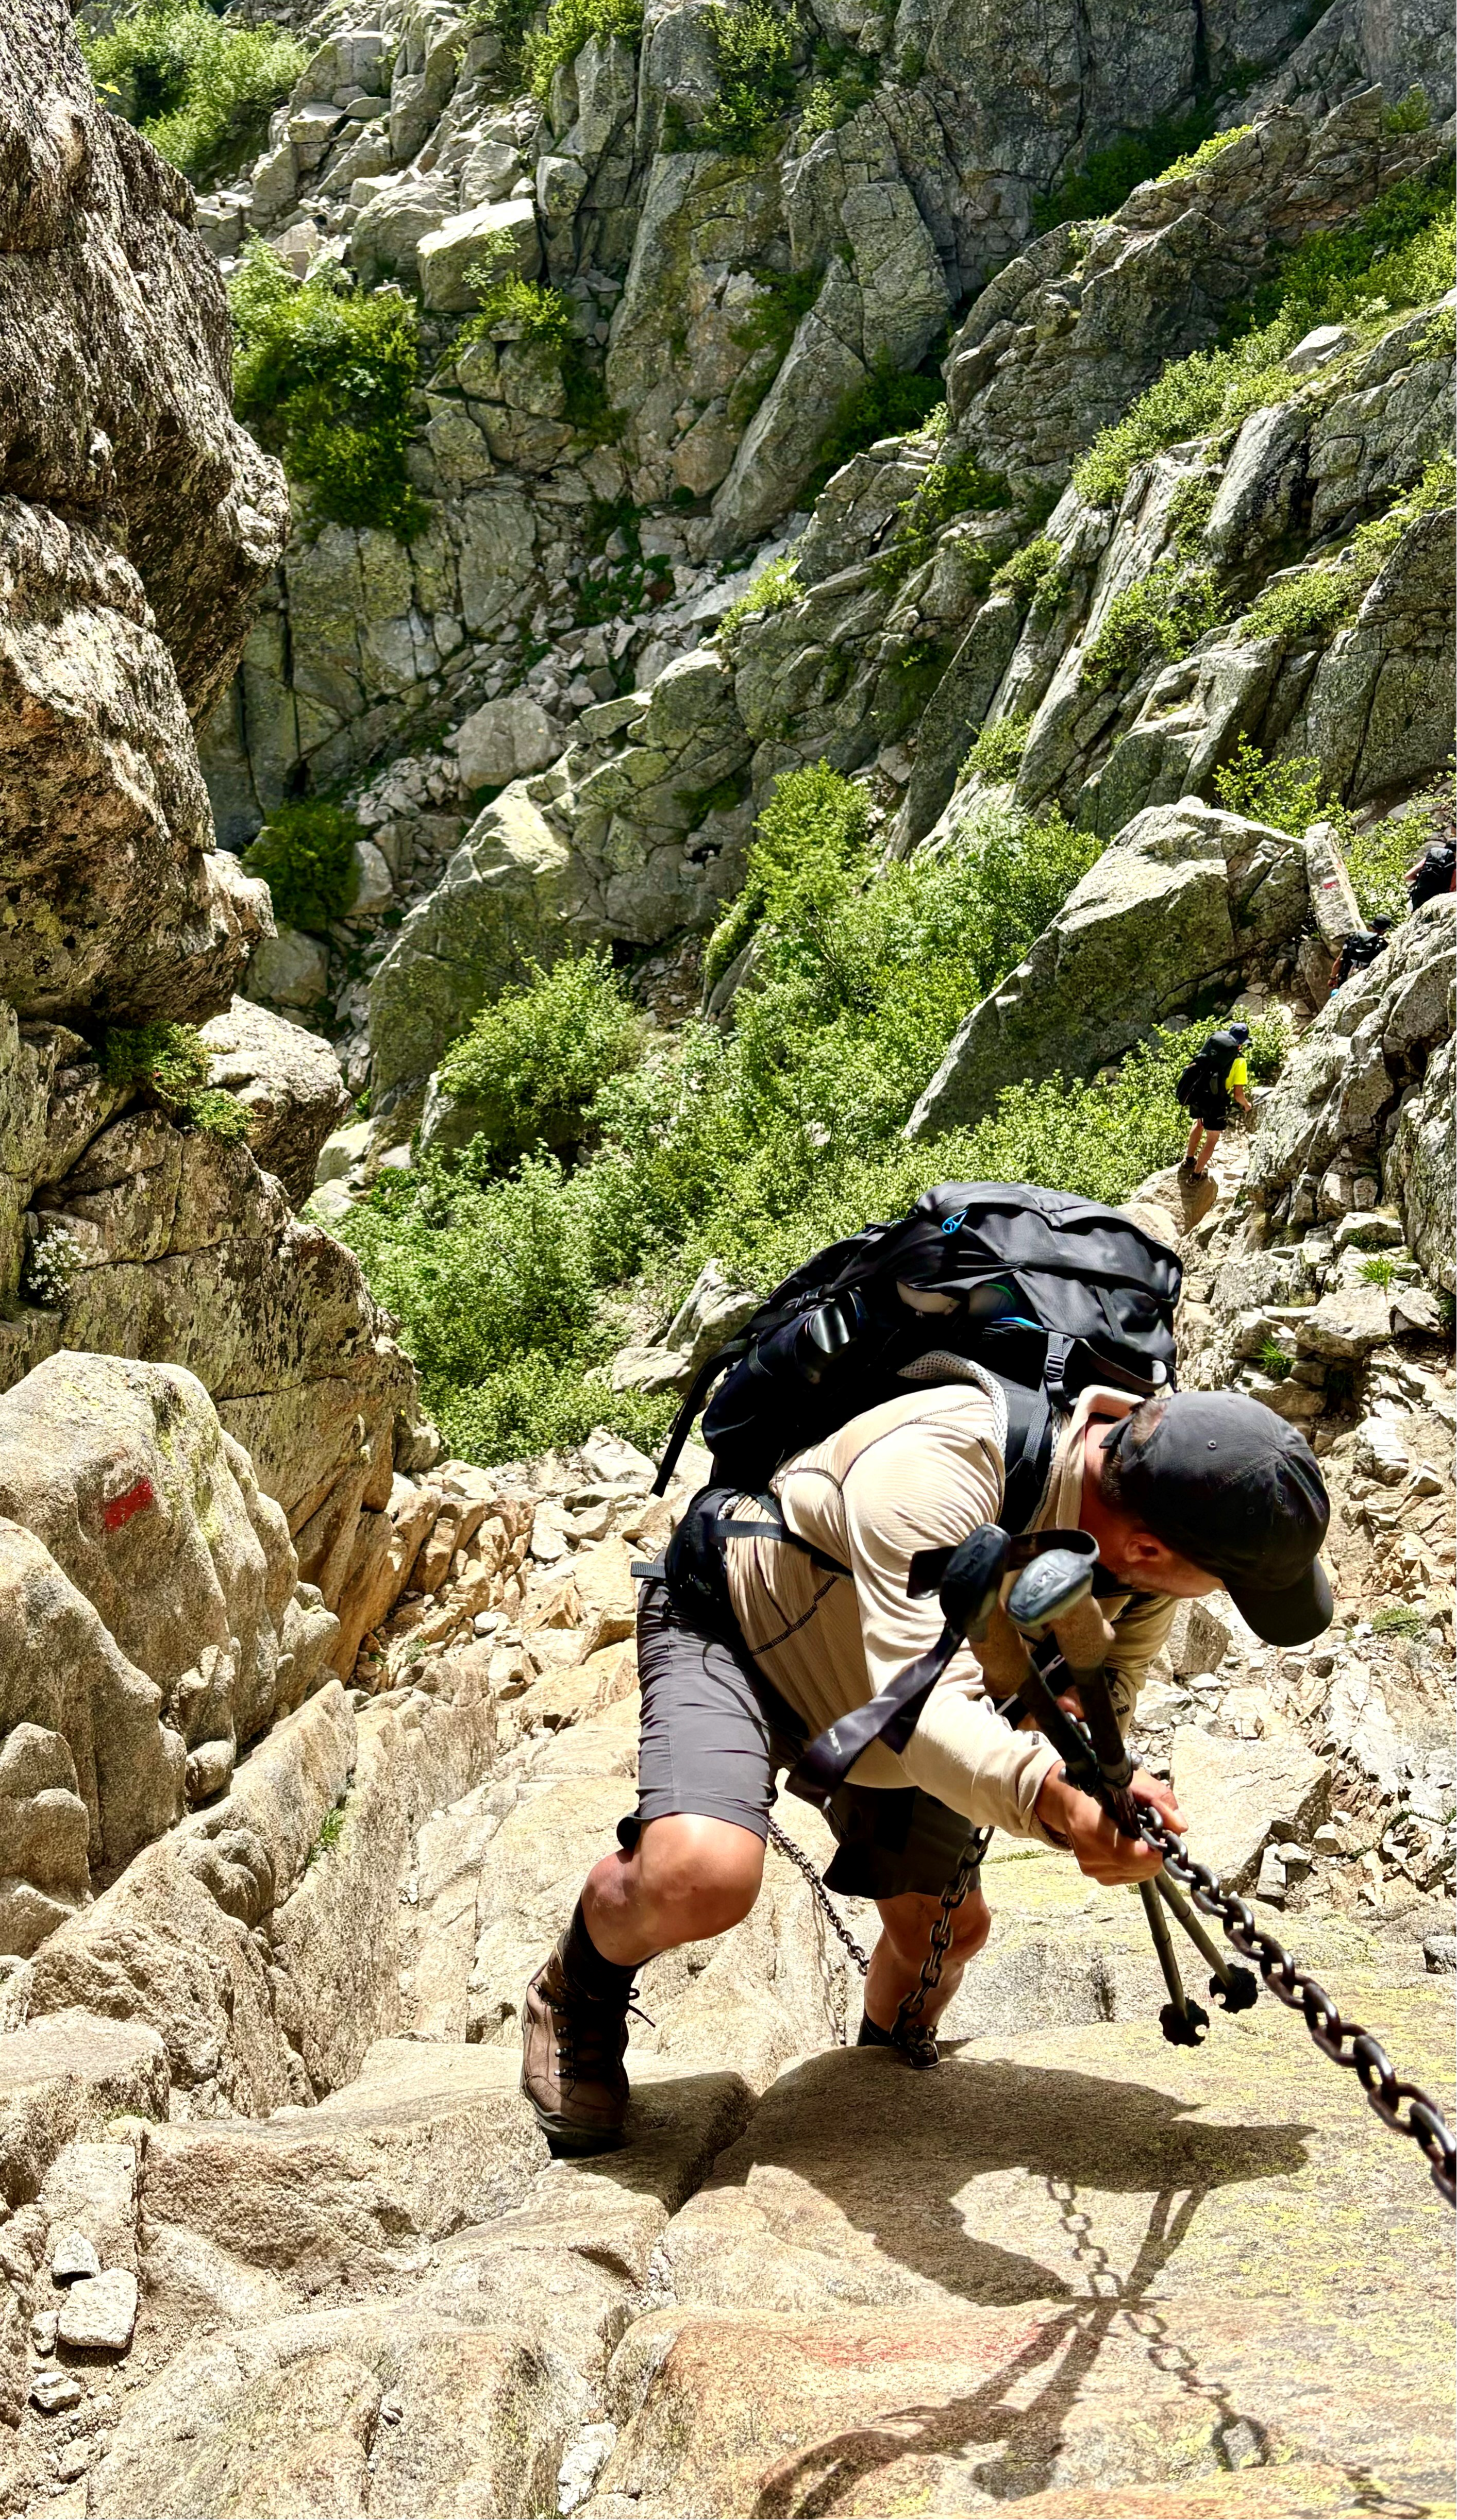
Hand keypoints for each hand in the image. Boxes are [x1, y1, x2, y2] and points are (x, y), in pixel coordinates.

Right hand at [1035, 1763, 1184, 1883]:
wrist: (1068, 1801)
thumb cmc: (1100, 1787)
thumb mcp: (1131, 1782)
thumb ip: (1158, 1799)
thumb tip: (1180, 1827)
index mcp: (1090, 1827)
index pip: (1131, 1854)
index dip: (1154, 1848)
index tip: (1162, 1834)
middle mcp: (1088, 1854)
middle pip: (1139, 1867)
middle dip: (1154, 1852)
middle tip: (1153, 1832)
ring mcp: (1091, 1868)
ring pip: (1137, 1874)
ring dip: (1146, 1858)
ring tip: (1140, 1837)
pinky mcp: (1094, 1874)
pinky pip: (1128, 1877)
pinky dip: (1136, 1864)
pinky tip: (1131, 1846)